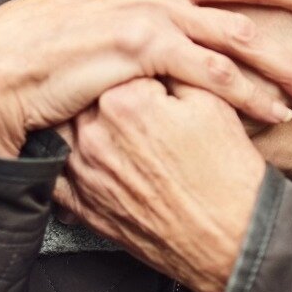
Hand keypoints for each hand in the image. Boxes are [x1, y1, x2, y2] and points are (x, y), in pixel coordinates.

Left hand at [57, 79, 265, 291]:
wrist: (234, 238)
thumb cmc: (227, 170)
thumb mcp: (211, 100)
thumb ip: (173, 67)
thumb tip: (152, 53)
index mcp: (126, 101)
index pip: (114, 66)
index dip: (132, 69)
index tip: (144, 76)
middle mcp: (96, 135)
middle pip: (85, 96)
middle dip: (105, 95)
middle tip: (131, 105)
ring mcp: (86, 173)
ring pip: (66, 131)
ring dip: (83, 125)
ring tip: (113, 130)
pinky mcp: (84, 206)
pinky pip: (57, 175)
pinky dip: (65, 163)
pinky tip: (87, 156)